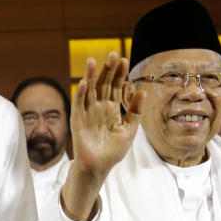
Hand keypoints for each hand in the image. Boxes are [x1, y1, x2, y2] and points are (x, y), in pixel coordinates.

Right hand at [71, 52, 144, 177]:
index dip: (119, 74)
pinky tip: (84, 83)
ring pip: (89, 91)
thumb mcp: (129, 129)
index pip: (115, 86)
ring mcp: (87, 113)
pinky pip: (78, 105)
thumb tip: (142, 91)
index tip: (124, 60)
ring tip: (93, 61)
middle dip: (107, 70)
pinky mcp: (78, 121)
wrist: (99, 167)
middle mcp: (99, 107)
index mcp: (111, 108)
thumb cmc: (113, 151)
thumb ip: (135, 111)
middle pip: (103, 84)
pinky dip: (80, 94)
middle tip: (112, 54)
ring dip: (91, 76)